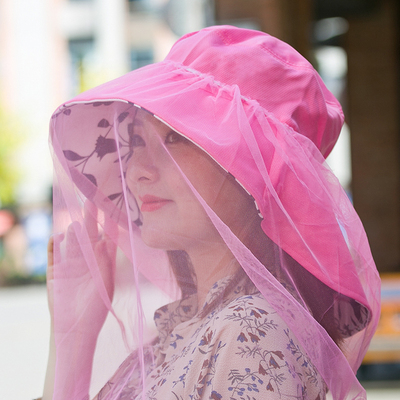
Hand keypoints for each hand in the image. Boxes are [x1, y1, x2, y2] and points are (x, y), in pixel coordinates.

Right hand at [48, 201, 116, 336]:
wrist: (74, 328)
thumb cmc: (95, 308)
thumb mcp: (105, 283)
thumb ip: (105, 262)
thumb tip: (104, 240)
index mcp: (102, 261)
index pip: (106, 236)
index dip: (107, 222)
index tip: (110, 205)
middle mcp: (86, 259)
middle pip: (87, 234)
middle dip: (89, 218)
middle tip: (91, 200)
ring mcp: (69, 264)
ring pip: (70, 240)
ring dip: (72, 231)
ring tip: (76, 225)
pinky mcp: (54, 271)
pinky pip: (53, 252)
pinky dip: (54, 244)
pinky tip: (57, 237)